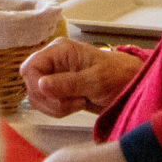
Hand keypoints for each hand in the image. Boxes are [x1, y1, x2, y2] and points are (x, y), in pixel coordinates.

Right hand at [22, 40, 146, 116]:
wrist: (130, 84)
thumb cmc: (118, 74)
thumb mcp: (96, 79)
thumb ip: (68, 82)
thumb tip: (41, 85)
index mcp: (60, 50)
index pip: (31, 66)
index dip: (36, 84)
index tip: (52, 95)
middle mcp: (54, 62)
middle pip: (31, 84)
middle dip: (49, 100)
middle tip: (72, 102)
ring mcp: (56, 77)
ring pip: (37, 97)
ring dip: (56, 107)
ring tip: (79, 102)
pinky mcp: (60, 91)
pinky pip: (47, 105)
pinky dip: (59, 110)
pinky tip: (77, 104)